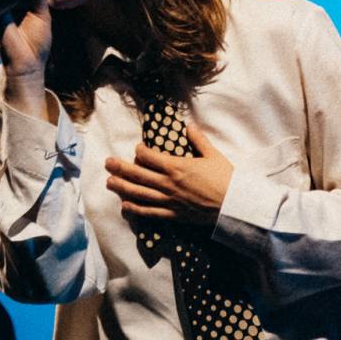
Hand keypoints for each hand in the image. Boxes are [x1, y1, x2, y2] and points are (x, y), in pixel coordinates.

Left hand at [105, 122, 234, 227]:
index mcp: (176, 166)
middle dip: (120, 168)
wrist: (233, 205)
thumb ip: (198, 139)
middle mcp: (168, 183)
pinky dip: (136, 209)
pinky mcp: (173, 214)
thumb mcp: (213, 154)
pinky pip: (150, 212)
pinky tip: (125, 206)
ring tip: (108, 182)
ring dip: (122, 187)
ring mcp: (168, 200)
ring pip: (139, 193)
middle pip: (138, 174)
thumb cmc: (225, 178)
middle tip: (107, 162)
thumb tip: (189, 125)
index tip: (138, 148)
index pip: (149, 157)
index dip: (140, 151)